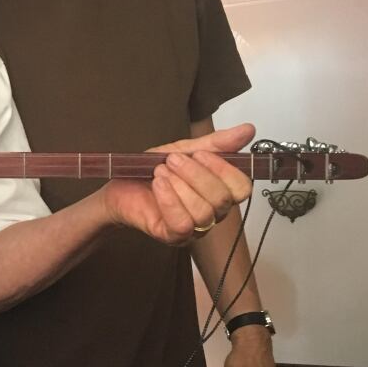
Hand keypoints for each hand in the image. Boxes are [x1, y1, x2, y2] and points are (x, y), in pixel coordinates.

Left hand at [102, 123, 254, 245]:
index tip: (201, 154)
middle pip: (222, 199)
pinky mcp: (173, 236)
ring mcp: (194, 228)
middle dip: (196, 174)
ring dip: (179, 186)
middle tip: (173, 160)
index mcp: (219, 191)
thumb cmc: (152, 171)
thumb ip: (216, 143)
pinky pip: (182, 223)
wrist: (120, 185)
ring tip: (160, 172)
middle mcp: (212, 213)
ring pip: (203, 212)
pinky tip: (158, 186)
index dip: (224, 169)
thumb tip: (247, 130)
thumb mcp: (184, 150)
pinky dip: (169, 200)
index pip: (241, 188)